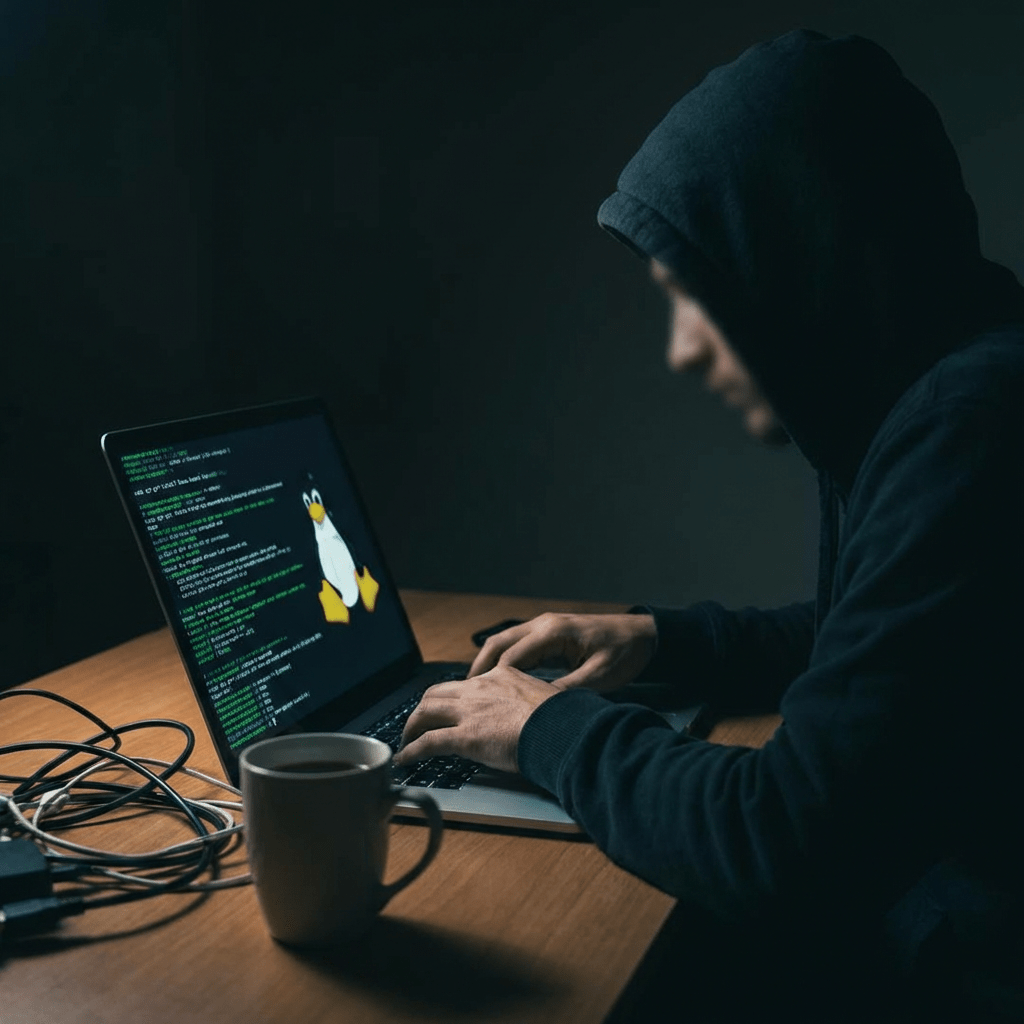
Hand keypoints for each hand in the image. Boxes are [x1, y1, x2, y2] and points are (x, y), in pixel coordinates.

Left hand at [394, 667, 557, 773]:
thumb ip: (528, 702)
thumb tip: (530, 715)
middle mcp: (480, 688)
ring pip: (426, 711)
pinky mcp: (465, 736)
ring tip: (406, 741)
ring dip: (411, 726)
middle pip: (437, 692)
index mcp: (501, 676)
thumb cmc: (562, 718)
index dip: (452, 697)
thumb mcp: (543, 697)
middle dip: (423, 708)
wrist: (562, 728)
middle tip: (418, 724)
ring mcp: (470, 711)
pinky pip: (428, 742)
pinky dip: (412, 750)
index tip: (449, 708)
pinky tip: (405, 759)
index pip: (466, 683)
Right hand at [468, 612, 656, 692]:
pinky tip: (498, 681)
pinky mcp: (549, 633)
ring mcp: (545, 626)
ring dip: (488, 663)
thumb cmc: (624, 652)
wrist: (644, 635)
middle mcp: (543, 624)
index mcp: (553, 632)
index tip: (480, 702)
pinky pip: (518, 645)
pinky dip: (503, 661)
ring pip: (504, 642)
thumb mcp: (599, 676)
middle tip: (465, 694)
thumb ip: (568, 691)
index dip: (493, 681)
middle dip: (480, 668)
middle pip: (498, 644)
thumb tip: (540, 709)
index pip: (511, 657)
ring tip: (475, 689)